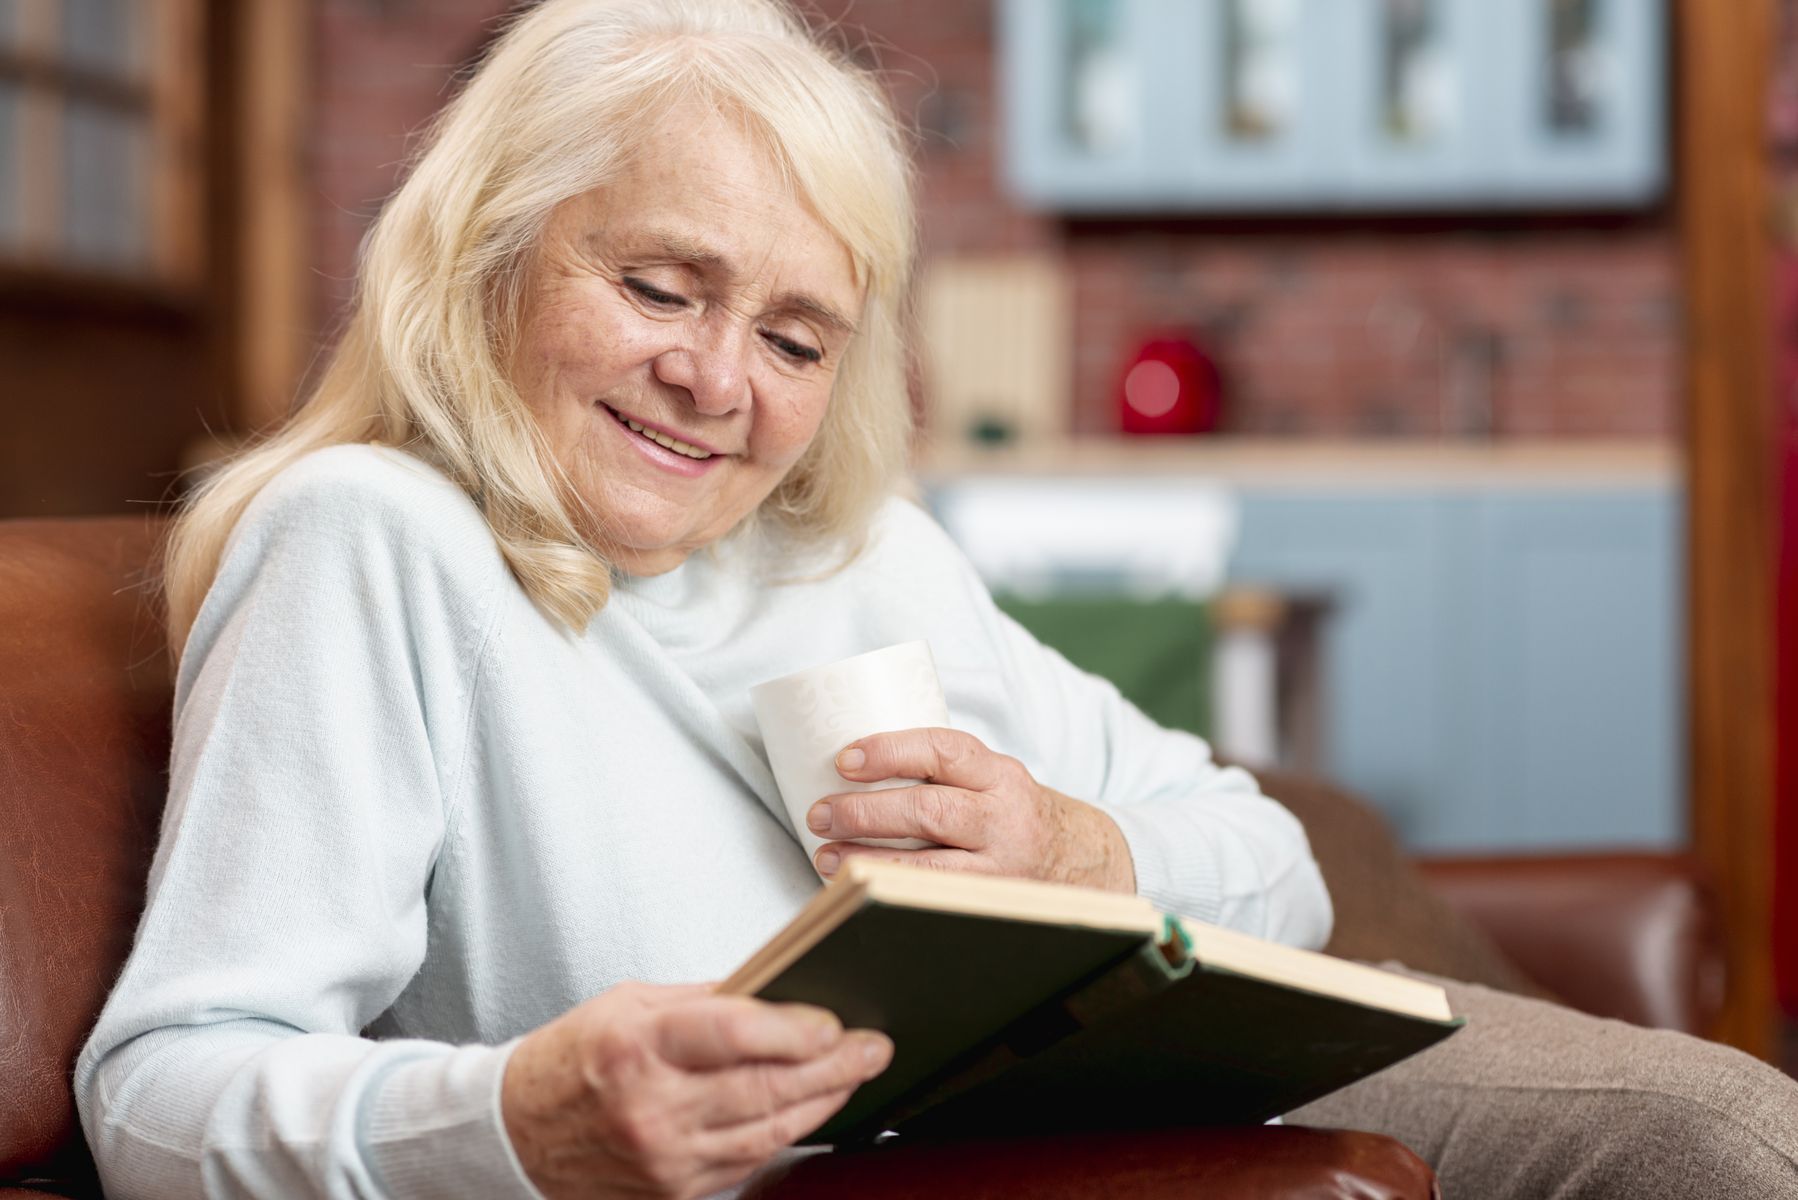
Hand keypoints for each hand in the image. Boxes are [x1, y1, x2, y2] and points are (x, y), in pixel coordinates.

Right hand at [501, 981, 891, 1199]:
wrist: (515, 1135)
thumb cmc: (569, 1061)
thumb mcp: (629, 1005)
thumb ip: (704, 1000)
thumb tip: (773, 991)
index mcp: (639, 1047)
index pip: (732, 1034)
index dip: (793, 1029)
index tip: (836, 1022)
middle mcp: (653, 1107)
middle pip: (763, 1088)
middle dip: (831, 1067)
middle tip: (873, 1047)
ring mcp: (666, 1157)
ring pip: (767, 1130)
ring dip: (822, 1103)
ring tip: (857, 1074)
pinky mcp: (675, 1190)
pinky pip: (747, 1161)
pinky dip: (786, 1134)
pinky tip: (810, 1111)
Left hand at [806, 727, 1136, 893]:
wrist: (1090, 864)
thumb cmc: (1019, 815)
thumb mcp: (996, 780)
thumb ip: (946, 772)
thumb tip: (853, 767)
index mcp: (1001, 776)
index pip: (944, 751)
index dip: (890, 751)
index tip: (845, 759)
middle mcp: (1004, 820)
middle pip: (929, 811)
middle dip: (865, 812)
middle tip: (820, 813)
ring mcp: (1001, 870)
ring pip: (928, 866)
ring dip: (868, 860)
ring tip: (826, 855)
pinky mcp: (992, 906)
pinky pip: (933, 900)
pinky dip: (890, 893)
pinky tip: (858, 888)